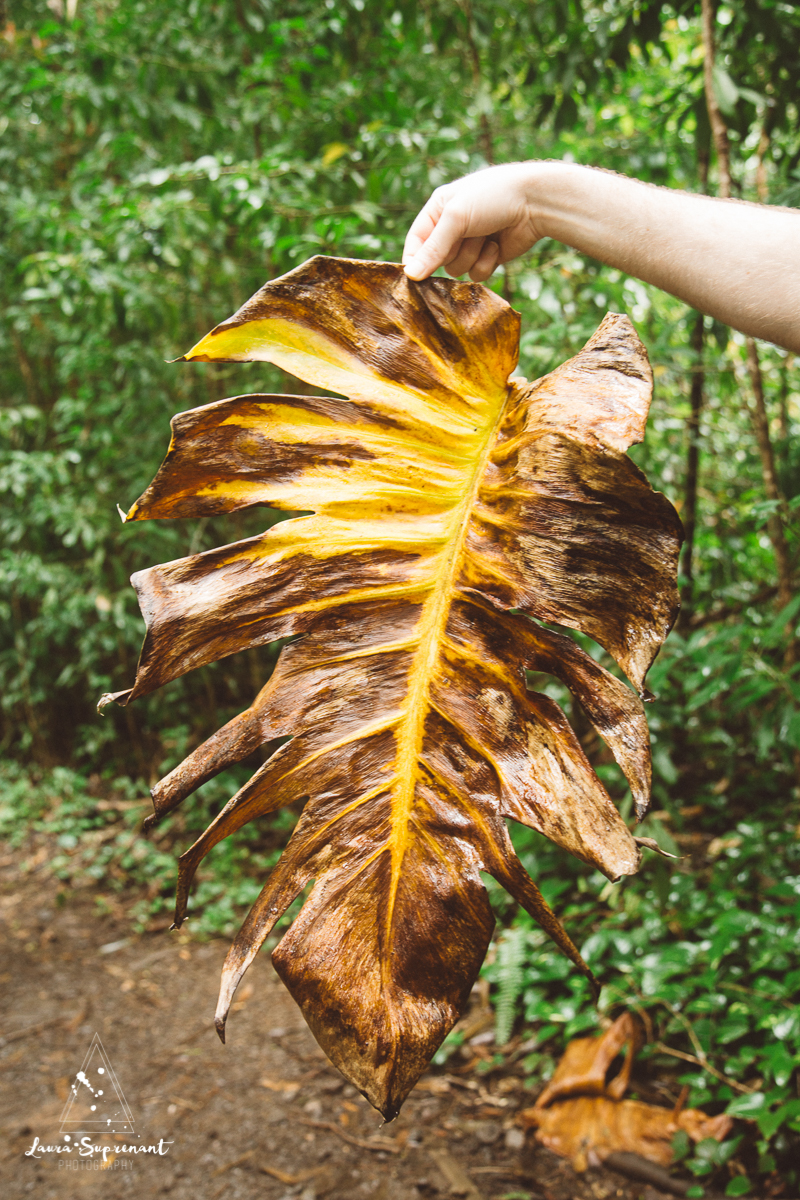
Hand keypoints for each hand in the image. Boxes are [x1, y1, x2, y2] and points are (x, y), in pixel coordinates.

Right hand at [402, 163, 543, 281]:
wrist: (534, 202)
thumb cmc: (492, 197)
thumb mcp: (456, 218)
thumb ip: (432, 249)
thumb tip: (410, 275)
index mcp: (438, 211)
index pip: (415, 243)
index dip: (415, 261)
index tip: (414, 278)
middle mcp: (451, 228)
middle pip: (436, 261)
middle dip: (452, 252)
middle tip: (467, 236)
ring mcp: (470, 244)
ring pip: (456, 270)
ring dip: (471, 256)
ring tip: (486, 236)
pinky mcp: (487, 258)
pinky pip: (475, 275)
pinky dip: (486, 262)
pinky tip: (496, 245)